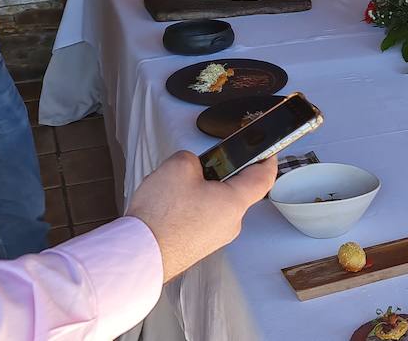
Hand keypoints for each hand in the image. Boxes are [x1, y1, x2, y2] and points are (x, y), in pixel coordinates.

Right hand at [126, 152, 276, 281]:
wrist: (139, 255)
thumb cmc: (161, 217)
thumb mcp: (178, 166)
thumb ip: (194, 159)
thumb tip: (194, 167)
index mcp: (234, 203)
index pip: (263, 178)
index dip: (267, 160)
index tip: (267, 152)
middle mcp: (230, 223)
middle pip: (234, 190)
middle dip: (216, 174)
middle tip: (198, 166)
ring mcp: (214, 238)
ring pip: (213, 204)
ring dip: (197, 192)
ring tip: (172, 190)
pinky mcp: (198, 246)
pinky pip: (199, 219)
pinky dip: (186, 208)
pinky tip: (166, 207)